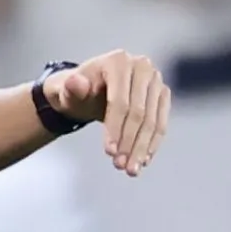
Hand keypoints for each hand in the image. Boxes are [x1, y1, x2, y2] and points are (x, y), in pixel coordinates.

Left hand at [40, 50, 170, 175]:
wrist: (89, 91)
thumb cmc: (76, 92)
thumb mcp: (67, 91)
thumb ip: (71, 88)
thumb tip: (75, 83)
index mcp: (118, 61)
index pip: (120, 101)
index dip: (115, 129)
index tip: (109, 152)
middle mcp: (142, 66)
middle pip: (139, 113)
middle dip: (129, 143)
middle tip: (120, 166)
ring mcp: (155, 80)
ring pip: (152, 121)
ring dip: (142, 148)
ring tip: (131, 169)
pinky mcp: (162, 94)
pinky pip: (161, 122)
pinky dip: (152, 143)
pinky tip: (143, 160)